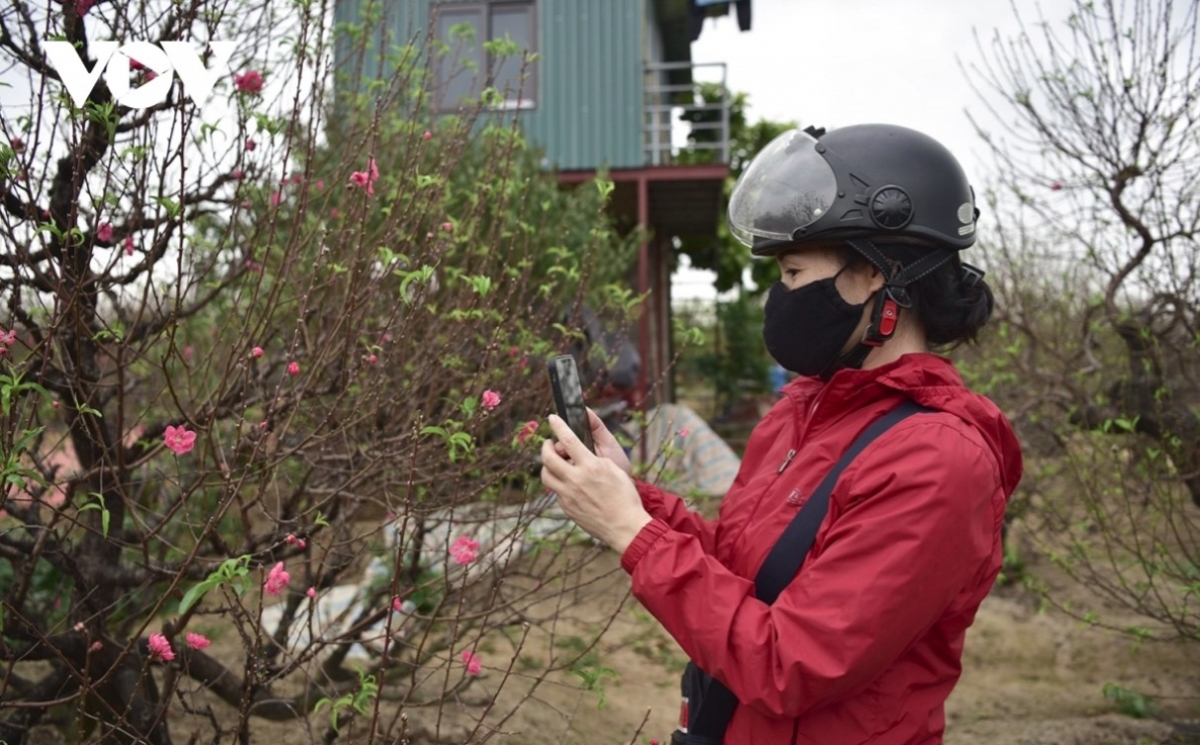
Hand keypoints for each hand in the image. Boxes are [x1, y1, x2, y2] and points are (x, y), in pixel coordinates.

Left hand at [541, 414, 651, 554]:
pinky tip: (569, 483)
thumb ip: (594, 458)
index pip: (568, 440)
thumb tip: (579, 452)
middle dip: (546, 446)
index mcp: (590, 466)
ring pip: (546, 475)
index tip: (551, 417)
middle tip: (549, 443)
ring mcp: (568, 495)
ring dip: (547, 465)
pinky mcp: (567, 508)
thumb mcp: (614, 468)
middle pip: (548, 457)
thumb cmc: (625, 496)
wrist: (625, 526)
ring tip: (555, 462)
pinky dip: (559, 483)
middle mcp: (575, 479)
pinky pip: (556, 491)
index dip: (558, 426)